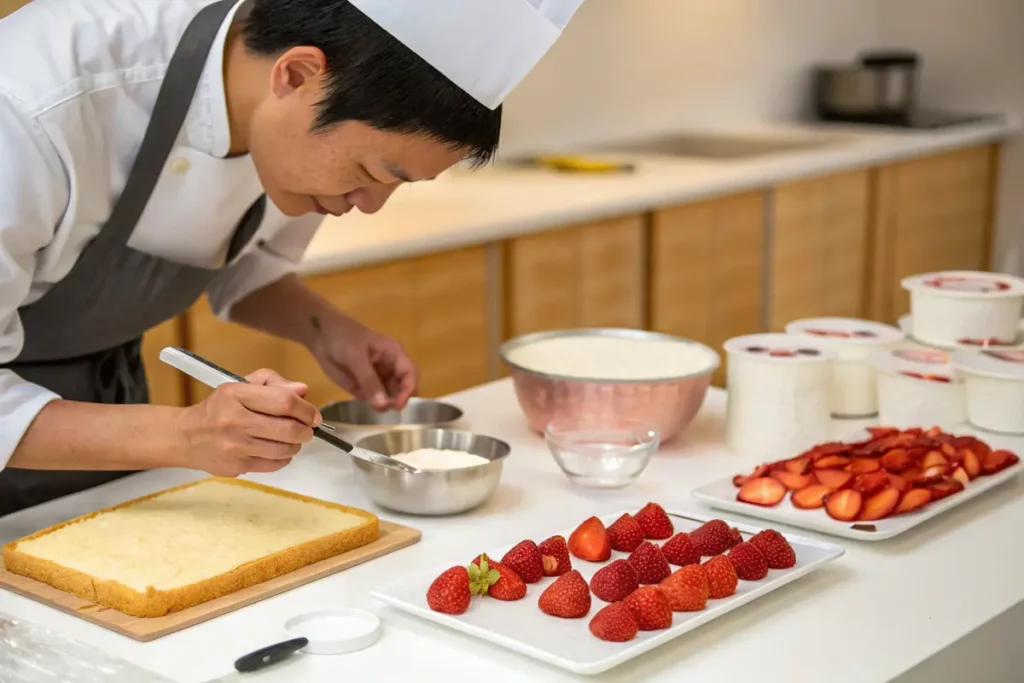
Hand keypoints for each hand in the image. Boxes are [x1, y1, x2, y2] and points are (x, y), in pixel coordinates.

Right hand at [176, 368, 319, 476]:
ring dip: (296, 445)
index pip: (284, 402)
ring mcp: (235, 446)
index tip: (313, 415)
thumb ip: (274, 384)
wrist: (186, 436)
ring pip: (284, 449)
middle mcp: (234, 421)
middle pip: (289, 429)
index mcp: (236, 395)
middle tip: (307, 430)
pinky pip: (274, 465)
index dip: (306, 409)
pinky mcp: (236, 466)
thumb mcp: (241, 385)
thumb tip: (303, 390)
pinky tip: (278, 450)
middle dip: (306, 431)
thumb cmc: (219, 408)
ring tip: (292, 439)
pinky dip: (284, 458)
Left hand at [308, 311, 417, 409]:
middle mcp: (391, 368)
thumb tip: (383, 405)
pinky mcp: (365, 387)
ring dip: (386, 406)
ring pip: (390, 397)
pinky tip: (367, 409)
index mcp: (394, 354)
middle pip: (404, 387)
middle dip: (399, 399)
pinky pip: (375, 400)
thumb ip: (369, 379)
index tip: (398, 405)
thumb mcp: (356, 356)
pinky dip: (374, 407)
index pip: (410, 373)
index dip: (408, 389)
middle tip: (387, 410)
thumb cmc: (343, 337)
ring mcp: (378, 378)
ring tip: (374, 410)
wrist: (320, 334)